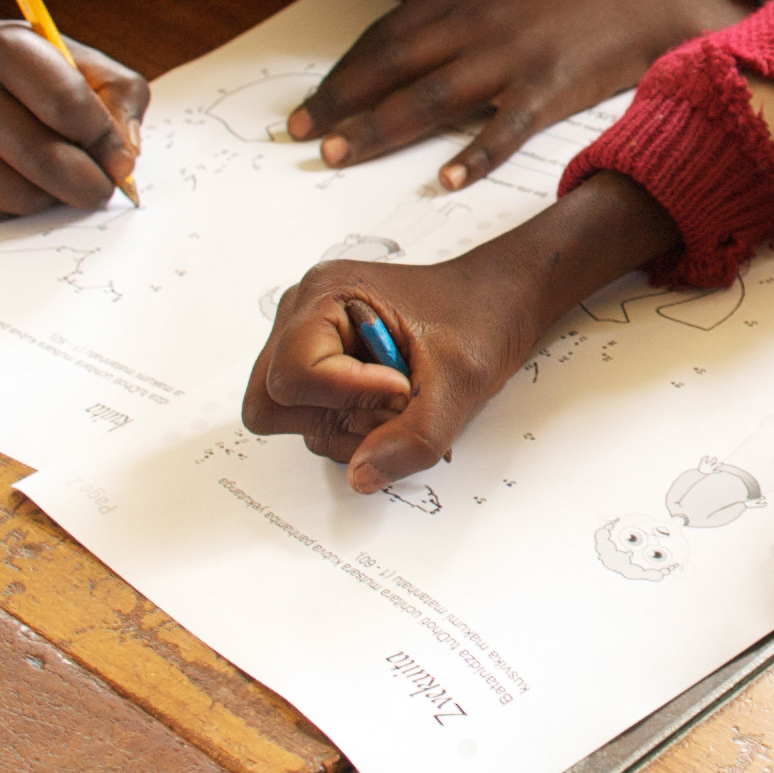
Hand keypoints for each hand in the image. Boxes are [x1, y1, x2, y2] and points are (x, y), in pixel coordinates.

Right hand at [0, 0, 146, 219]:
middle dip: (90, 184)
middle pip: (46, 160)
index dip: (106, 141)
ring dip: (52, 197)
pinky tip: (16, 178)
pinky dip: (16, 207)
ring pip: (20, 197)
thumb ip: (120, 99)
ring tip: (53, 173)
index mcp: (5, 48)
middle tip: (101, 187)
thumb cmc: (28, 70)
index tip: (121, 159)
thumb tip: (126, 159)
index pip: (68, 106)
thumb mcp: (81, 61)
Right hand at [241, 172, 683, 488]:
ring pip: (291, 415)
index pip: (291, 376)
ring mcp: (307, 337)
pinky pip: (312, 413)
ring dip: (349, 426)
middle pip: (274, 402)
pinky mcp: (320, 361)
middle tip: (395, 405)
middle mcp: (303, 312)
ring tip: (402, 402)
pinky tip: (391, 405)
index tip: (401, 388)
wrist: (499, 300)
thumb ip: (412, 438)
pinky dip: (350, 422)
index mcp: (328, 295)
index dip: (345, 397)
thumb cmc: (480, 318)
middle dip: (336, 420)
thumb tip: (361, 477)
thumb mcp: (459, 383)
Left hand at [293, 0, 751, 186]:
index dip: (342, 74)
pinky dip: (476, 154)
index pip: (384, 37)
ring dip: (382, 127)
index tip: (308, 107)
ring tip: (341, 155)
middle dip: (343, 102)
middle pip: (395, 66)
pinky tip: (448, 179)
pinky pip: (506, 128)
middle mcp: (479, 20)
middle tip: (303, 136)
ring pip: (433, 97)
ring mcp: (514, 54)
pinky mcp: (552, 87)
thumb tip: (396, 60)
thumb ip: (451, 19)